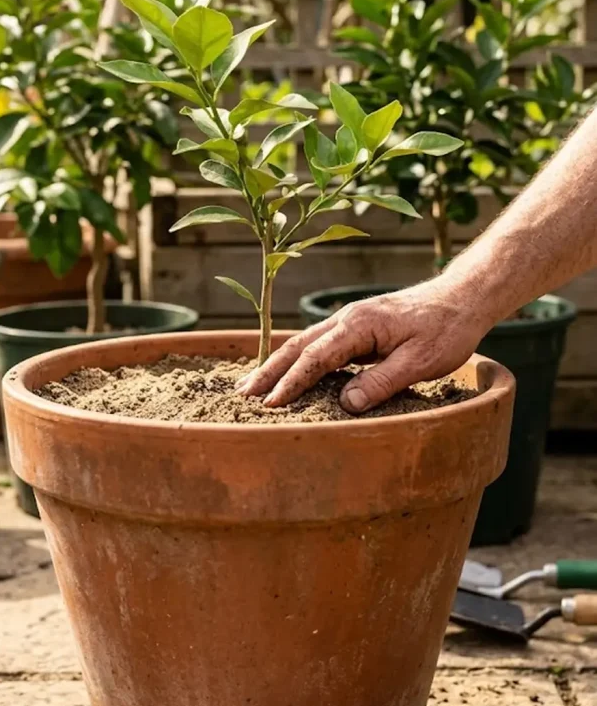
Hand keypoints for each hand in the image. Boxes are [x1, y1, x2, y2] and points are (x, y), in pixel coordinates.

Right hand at [237, 278, 492, 412]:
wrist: (462, 299)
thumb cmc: (445, 330)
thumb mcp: (420, 362)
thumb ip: (381, 382)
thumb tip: (346, 404)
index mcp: (358, 325)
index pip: (315, 358)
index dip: (291, 383)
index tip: (270, 405)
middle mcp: (347, 318)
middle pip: (298, 347)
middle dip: (269, 371)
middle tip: (243, 395)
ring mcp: (350, 321)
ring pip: (304, 344)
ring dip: (277, 365)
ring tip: (253, 386)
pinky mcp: (357, 328)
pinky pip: (318, 344)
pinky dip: (297, 359)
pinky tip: (286, 372)